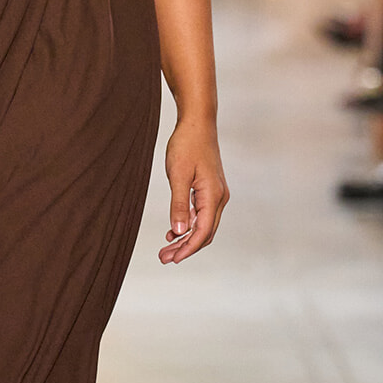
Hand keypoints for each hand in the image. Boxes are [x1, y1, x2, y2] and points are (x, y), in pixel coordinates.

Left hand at [159, 119, 228, 264]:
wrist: (197, 122)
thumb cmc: (187, 145)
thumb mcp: (178, 175)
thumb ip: (179, 204)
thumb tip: (179, 231)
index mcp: (213, 195)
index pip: (203, 231)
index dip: (188, 248)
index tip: (172, 259)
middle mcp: (219, 197)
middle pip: (205, 232)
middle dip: (186, 248)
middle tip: (164, 258)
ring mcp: (216, 193)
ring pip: (204, 225)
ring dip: (186, 238)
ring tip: (166, 248)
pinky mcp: (210, 189)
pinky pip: (202, 214)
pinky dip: (189, 224)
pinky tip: (174, 230)